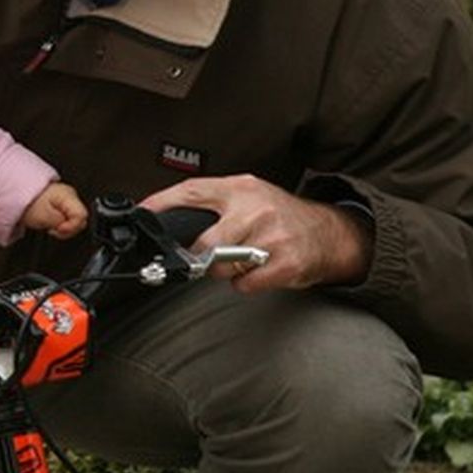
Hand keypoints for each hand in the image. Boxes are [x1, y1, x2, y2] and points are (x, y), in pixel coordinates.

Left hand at [23, 182, 88, 238]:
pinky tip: (50, 223)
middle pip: (81, 220)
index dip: (71, 226)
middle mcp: (71, 196)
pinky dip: (60, 224)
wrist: (17, 194)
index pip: (82, 215)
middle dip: (68, 229)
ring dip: (63, 228)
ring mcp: (67, 200)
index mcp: (68, 196)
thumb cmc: (28, 202)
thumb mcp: (44, 216)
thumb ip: (60, 224)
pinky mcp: (62, 205)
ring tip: (49, 225)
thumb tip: (67, 228)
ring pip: (75, 221)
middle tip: (52, 229)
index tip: (58, 229)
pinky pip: (68, 219)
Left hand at [139, 175, 371, 292]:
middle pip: (204, 242)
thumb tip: (172, 219)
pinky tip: (258, 270)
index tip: (143, 213)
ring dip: (224, 271)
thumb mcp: (250, 196)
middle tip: (203, 257)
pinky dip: (246, 283)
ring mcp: (271, 237)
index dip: (162, 203)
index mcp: (241, 188)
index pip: (192, 191)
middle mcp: (255, 209)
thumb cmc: (282, 216)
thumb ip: (216, 203)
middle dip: (198, 256)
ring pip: (222, 267)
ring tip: (241, 259)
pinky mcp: (284, 264)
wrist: (329, 233)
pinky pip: (245, 284)